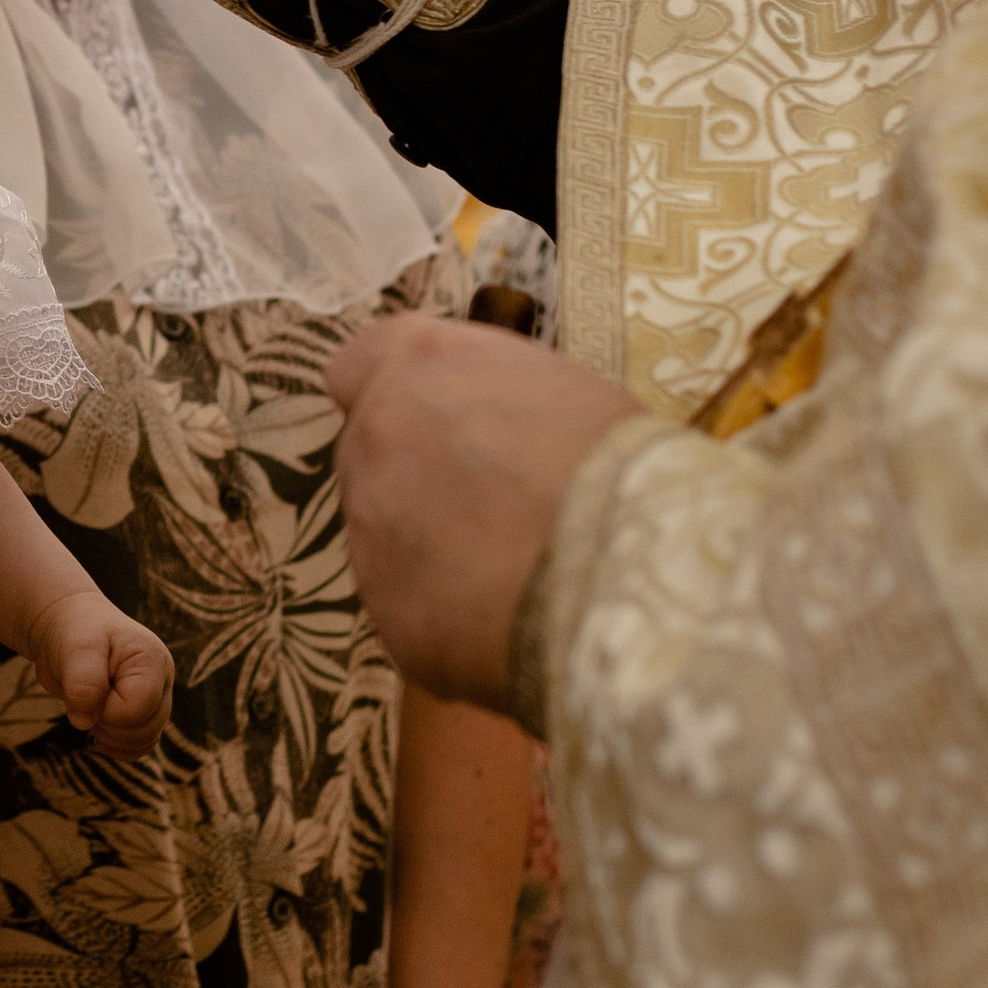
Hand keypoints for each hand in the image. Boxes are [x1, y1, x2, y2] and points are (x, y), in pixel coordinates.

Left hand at [32, 589, 172, 757]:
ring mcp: (156, 698)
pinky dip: (117, 746)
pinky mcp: (143, 713)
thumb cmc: (74, 632)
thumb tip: (85, 722)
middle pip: (145, 731)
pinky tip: (97, 728)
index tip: (86, 687)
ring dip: (111, 736)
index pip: (137, 710)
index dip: (106, 710)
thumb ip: (83, 682)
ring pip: (144, 742)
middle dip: (108, 724)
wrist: (68, 628)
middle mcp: (162, 681)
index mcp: (153, 660)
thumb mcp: (75, 648)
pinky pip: (140, 747)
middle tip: (86, 698)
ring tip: (91, 708)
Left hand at [325, 318, 638, 709]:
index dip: (389, 395)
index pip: (355, 365)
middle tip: (488, 508)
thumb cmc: (622, 468)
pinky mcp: (384, 612)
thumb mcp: (562, 394)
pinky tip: (506, 622)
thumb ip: (487, 400)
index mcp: (418, 365)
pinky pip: (406, 606)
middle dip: (414, 476)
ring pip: (381, 534)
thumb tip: (480, 429)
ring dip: (427, 548)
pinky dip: (444, 613)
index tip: (430, 420)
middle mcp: (375, 438)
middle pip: (369, 454)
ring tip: (510, 575)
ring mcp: (368, 529)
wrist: (632, 580)